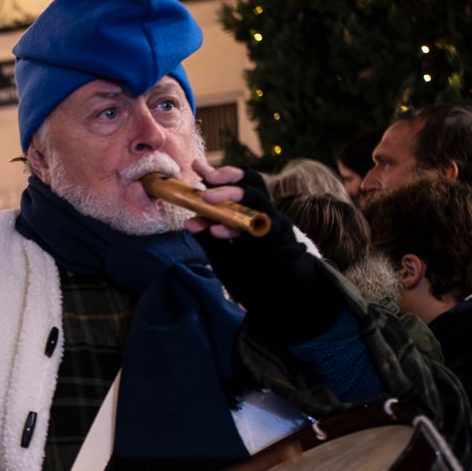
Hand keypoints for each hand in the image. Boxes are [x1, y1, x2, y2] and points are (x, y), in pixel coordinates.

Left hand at [184, 161, 345, 342]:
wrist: (279, 304)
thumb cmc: (253, 279)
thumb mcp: (223, 258)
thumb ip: (209, 239)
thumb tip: (189, 221)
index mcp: (249, 216)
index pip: (236, 187)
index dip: (218, 175)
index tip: (196, 166)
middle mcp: (263, 217)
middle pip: (252, 184)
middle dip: (228, 178)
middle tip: (205, 179)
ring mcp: (274, 227)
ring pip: (259, 200)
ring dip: (233, 195)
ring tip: (207, 199)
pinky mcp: (281, 244)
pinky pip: (263, 228)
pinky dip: (240, 228)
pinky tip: (220, 229)